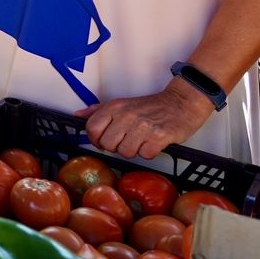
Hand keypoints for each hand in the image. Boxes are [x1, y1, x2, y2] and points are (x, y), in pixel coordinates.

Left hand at [77, 78, 216, 158]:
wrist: (181, 103)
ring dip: (133, 151)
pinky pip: (144, 155)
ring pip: (125, 152)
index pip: (92, 128)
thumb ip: (99, 110)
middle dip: (115, 147)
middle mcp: (126, 115)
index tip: (103, 141)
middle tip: (126, 141)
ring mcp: (142, 126)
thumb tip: (78, 115)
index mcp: (115, 107)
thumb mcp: (122, 103)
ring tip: (140, 141)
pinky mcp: (158, 137)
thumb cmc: (151, 106)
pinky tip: (152, 143)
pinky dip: (148, 153)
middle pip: (107, 143)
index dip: (95, 139)